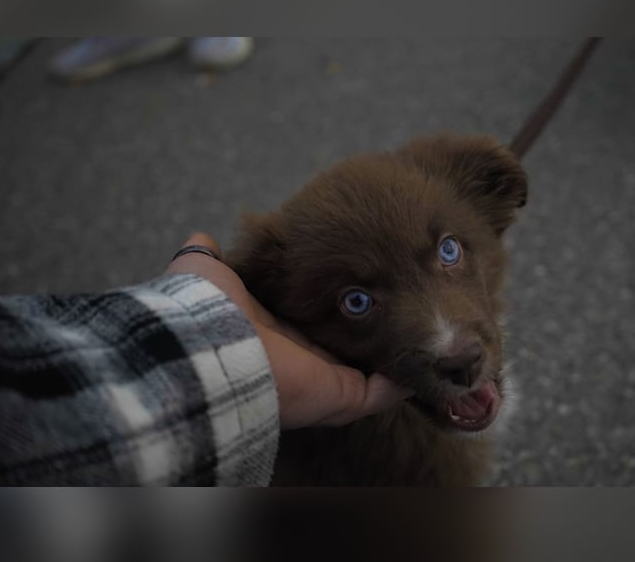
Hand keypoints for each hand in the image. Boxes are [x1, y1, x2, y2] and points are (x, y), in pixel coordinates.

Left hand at [165, 233, 412, 429]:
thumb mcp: (206, 270)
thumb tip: (206, 238)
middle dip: (375, 331)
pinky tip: (427, 361)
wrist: (207, 350)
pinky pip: (380, 394)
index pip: (314, 319)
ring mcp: (323, 381)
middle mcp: (300, 356)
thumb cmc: (208, 309)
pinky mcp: (339, 397)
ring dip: (397, 356)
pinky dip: (403, 382)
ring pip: (370, 372)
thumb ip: (212, 257)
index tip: (365, 280)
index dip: (338, 303)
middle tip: (408, 306)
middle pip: (346, 348)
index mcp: (275, 328)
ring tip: (428, 334)